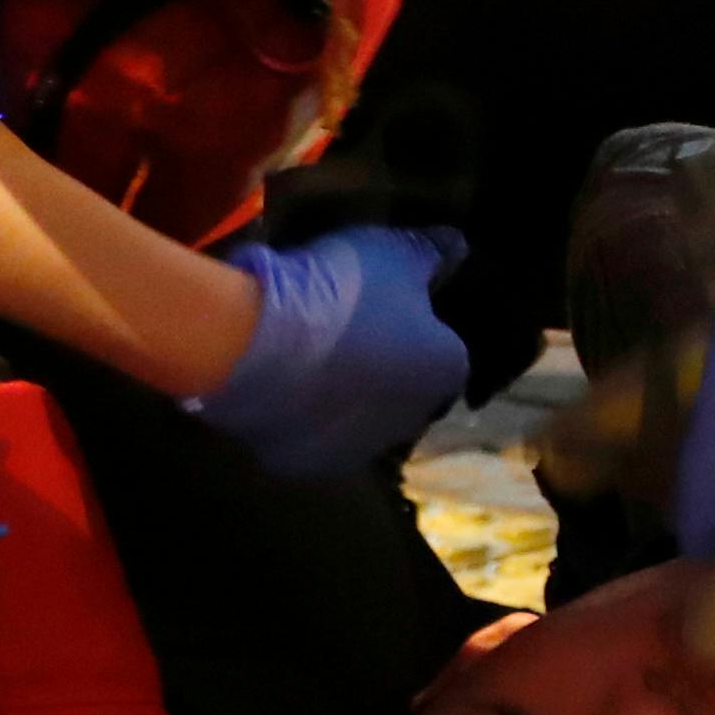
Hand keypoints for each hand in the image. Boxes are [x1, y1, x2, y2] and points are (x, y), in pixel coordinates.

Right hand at [186, 223, 468, 477]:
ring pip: (358, 420)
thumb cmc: (341, 293)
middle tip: (341, 330)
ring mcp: (360, 450)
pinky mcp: (307, 466)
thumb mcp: (393, 253)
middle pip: (404, 390)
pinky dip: (298, 419)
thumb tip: (459, 248)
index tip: (383, 307)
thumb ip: (432, 253)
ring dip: (342, 398)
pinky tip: (276, 388)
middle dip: (382, 368)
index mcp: (447, 371)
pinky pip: (309, 438)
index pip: (445, 350)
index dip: (415, 327)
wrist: (256, 343)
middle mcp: (414, 420)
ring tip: (303, 358)